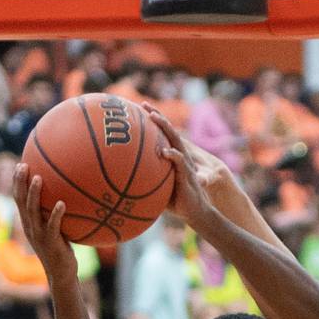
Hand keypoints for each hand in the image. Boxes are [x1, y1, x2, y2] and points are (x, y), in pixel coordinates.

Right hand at [13, 164, 77, 281]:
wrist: (61, 274)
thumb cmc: (61, 250)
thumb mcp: (55, 230)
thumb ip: (55, 215)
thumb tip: (66, 195)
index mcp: (29, 223)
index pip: (18, 199)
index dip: (16, 182)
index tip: (20, 164)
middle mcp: (30, 227)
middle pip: (20, 201)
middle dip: (20, 182)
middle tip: (23, 165)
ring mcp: (39, 235)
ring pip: (33, 211)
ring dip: (34, 194)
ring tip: (39, 178)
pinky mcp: (51, 243)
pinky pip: (53, 226)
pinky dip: (56, 214)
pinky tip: (62, 203)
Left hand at [142, 108, 220, 226]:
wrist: (196, 213)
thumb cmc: (177, 201)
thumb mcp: (158, 188)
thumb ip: (146, 179)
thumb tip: (121, 180)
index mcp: (174, 157)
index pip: (164, 134)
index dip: (154, 121)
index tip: (139, 109)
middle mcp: (180, 156)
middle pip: (169, 131)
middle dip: (157, 116)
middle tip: (144, 104)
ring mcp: (185, 165)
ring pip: (176, 141)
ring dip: (165, 128)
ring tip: (154, 117)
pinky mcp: (188, 176)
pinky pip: (181, 163)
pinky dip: (173, 156)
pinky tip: (164, 151)